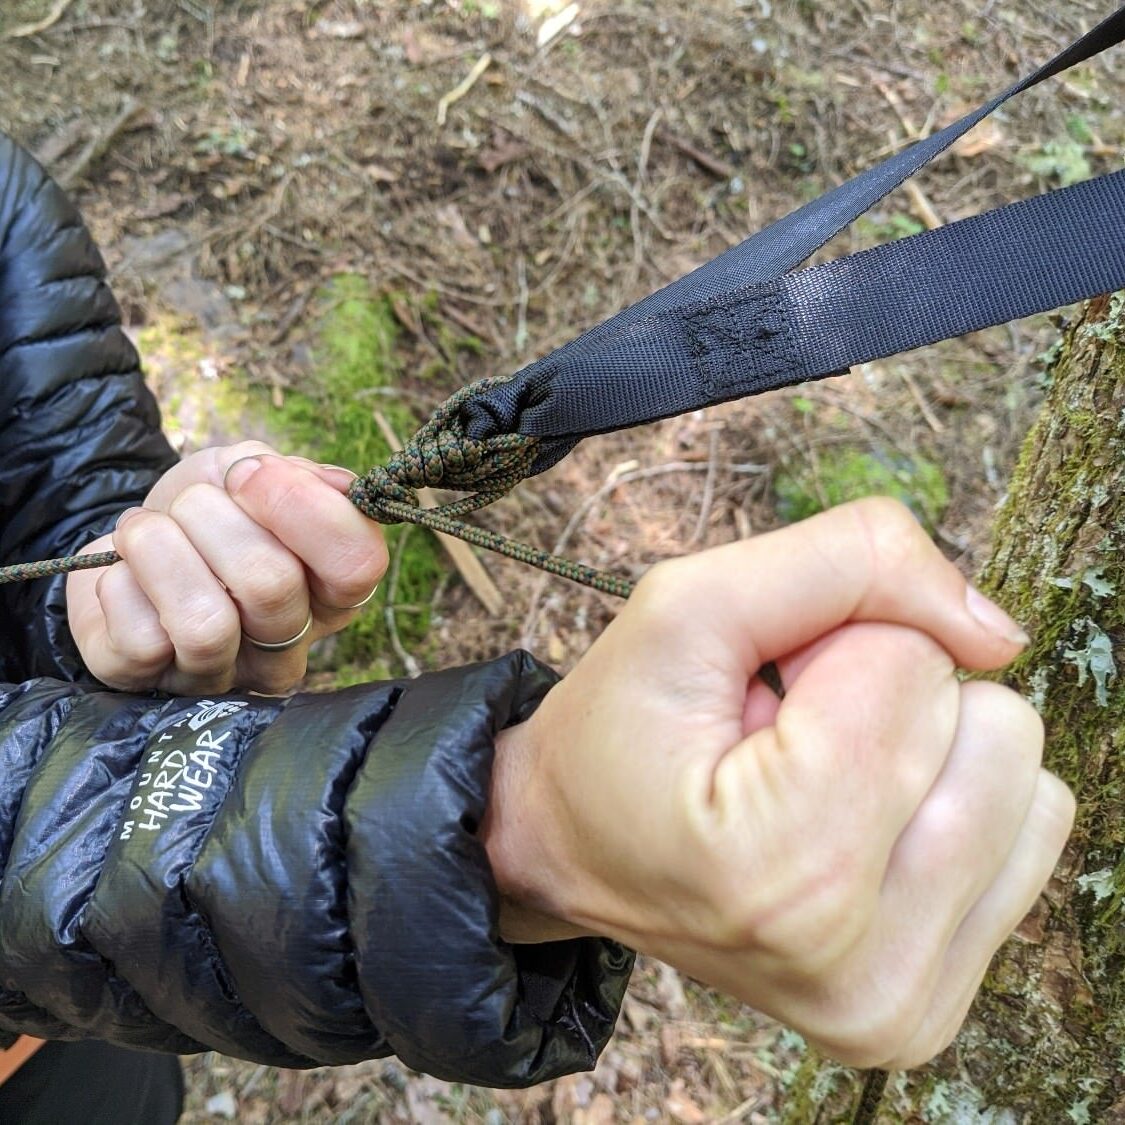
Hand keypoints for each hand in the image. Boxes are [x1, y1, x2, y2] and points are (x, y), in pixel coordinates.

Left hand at [67, 442, 387, 694]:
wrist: (128, 539)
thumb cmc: (203, 511)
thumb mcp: (249, 473)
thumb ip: (296, 477)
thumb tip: (338, 487)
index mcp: (331, 592)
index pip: (358, 564)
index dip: (301, 507)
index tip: (247, 472)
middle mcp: (292, 646)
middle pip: (272, 584)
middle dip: (211, 516)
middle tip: (189, 504)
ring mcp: (226, 674)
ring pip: (208, 624)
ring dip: (161, 550)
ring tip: (146, 533)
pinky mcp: (156, 686)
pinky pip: (143, 640)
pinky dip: (119, 585)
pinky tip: (125, 579)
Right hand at [483, 498, 1073, 1069]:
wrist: (573, 850)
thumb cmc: (618, 729)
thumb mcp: (687, 605)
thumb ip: (848, 560)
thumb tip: (998, 630)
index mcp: (780, 871)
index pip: (912, 667)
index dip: (829, 649)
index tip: (757, 699)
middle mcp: (853, 965)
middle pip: (994, 727)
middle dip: (888, 697)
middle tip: (787, 740)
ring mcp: (897, 1004)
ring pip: (1027, 783)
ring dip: (925, 751)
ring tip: (819, 783)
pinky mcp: (927, 1012)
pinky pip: (1026, 840)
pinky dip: (947, 804)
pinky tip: (857, 825)